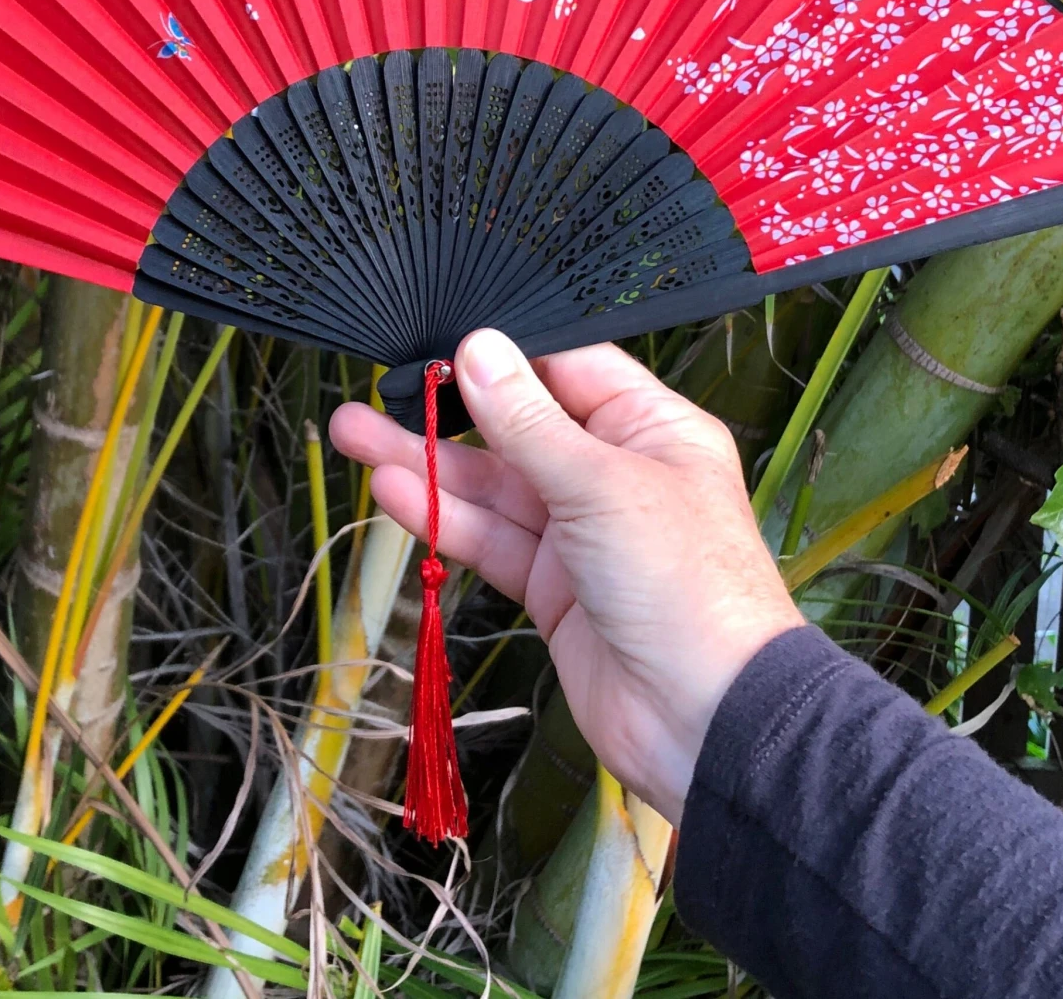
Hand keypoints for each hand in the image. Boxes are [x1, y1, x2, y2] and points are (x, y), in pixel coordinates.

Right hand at [329, 329, 803, 825]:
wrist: (707, 721)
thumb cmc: (689, 588)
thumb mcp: (601, 486)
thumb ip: (529, 422)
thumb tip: (480, 349)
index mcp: (652, 428)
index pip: (567, 368)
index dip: (503, 355)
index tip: (438, 341)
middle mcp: (615, 471)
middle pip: (518, 426)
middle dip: (448, 409)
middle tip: (381, 389)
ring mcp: (581, 531)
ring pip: (493, 485)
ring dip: (427, 463)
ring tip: (355, 433)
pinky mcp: (552, 585)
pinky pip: (490, 538)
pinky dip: (442, 517)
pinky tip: (394, 491)